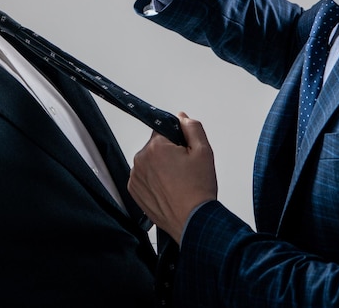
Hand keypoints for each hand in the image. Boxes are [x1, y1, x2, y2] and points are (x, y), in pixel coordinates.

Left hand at [128, 113, 217, 243]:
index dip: (178, 139)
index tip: (185, 152)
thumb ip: (192, 127)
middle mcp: (141, 160)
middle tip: (185, 169)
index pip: (164, 129)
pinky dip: (154, 180)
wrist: (192, 221)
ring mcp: (135, 177)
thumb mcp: (204, 150)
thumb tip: (181, 117)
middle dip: (169, 153)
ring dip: (161, 166)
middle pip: (156, 146)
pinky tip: (168, 189)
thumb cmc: (198, 189)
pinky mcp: (134, 192)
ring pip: (150, 161)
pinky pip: (144, 177)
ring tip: (178, 182)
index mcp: (156, 147)